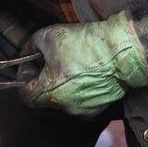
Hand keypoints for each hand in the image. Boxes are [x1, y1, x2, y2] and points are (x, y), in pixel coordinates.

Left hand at [21, 12, 147, 116]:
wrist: (122, 51)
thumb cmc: (85, 44)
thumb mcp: (49, 36)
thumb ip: (30, 47)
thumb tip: (26, 54)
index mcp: (49, 92)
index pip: (25, 95)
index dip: (25, 78)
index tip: (32, 65)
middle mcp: (64, 106)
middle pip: (44, 97)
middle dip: (44, 80)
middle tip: (52, 61)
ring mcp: (82, 110)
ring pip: (63, 100)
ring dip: (62, 86)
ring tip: (72, 66)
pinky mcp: (97, 109)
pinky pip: (80, 102)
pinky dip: (79, 90)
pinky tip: (86, 74)